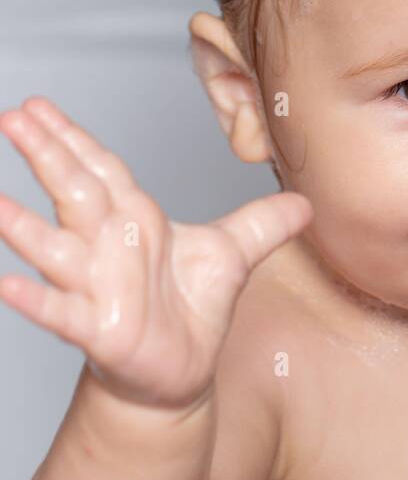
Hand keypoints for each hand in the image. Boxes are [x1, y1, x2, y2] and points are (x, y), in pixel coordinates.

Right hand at [0, 96, 312, 410]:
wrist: (182, 374)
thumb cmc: (192, 309)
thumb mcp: (235, 255)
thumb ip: (264, 222)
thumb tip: (306, 199)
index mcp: (135, 218)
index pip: (100, 167)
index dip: (74, 137)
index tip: (39, 104)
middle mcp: (107, 246)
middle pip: (74, 192)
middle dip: (46, 155)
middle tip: (11, 118)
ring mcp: (96, 287)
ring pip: (55, 249)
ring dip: (21, 225)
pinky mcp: (97, 331)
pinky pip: (60, 313)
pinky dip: (35, 301)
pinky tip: (6, 285)